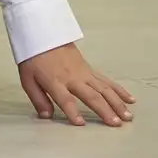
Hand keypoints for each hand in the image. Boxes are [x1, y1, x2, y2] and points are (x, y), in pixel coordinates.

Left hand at [19, 43, 134, 126]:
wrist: (43, 33)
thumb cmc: (33, 58)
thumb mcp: (27, 79)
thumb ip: (38, 99)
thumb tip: (47, 116)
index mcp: (55, 81)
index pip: (65, 99)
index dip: (72, 111)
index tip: (80, 124)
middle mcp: (72, 78)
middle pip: (90, 95)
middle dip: (104, 110)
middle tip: (115, 124)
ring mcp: (84, 72)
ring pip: (104, 89)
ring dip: (117, 103)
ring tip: (127, 117)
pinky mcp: (90, 69)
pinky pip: (107, 81)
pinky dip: (119, 90)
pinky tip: (130, 99)